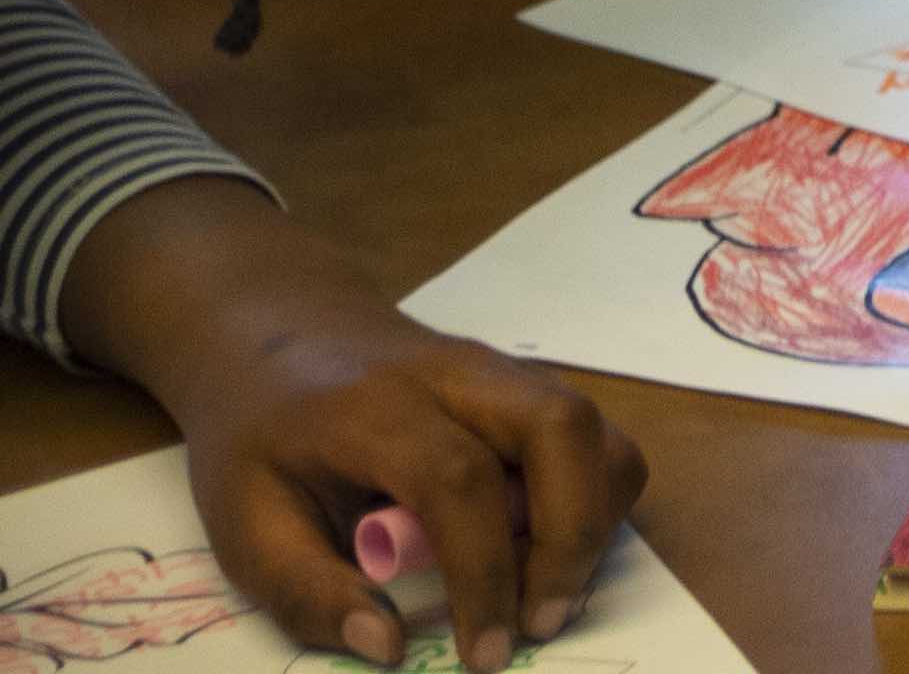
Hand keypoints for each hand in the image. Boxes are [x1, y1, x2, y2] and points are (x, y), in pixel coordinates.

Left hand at [58, 179, 642, 671]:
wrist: (281, 335)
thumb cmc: (260, 438)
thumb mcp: (245, 525)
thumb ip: (309, 591)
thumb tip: (388, 646)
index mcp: (375, 409)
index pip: (458, 479)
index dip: (483, 572)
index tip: (483, 653)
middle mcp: (458, 374)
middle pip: (560, 428)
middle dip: (572, 534)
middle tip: (542, 620)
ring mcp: (504, 371)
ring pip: (595, 428)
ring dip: (594, 518)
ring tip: (548, 592)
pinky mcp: (528, 385)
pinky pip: (593, 436)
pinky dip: (593, 498)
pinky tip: (544, 548)